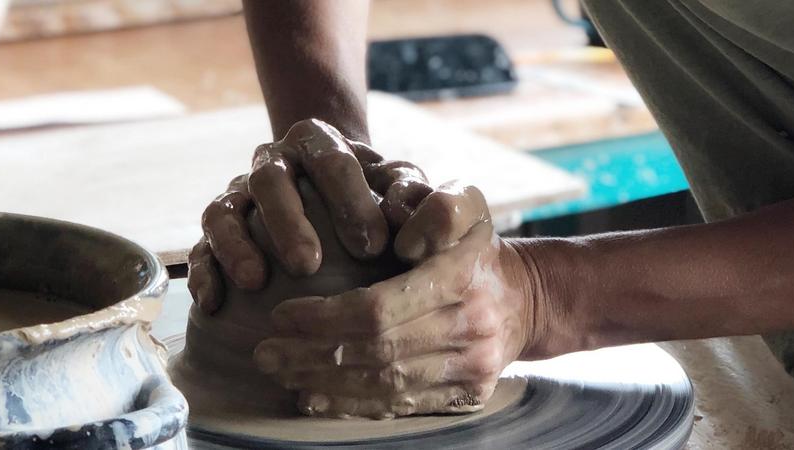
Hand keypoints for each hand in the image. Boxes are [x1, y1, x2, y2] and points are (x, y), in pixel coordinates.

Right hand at [188, 119, 434, 313]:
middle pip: (270, 182)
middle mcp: (271, 162)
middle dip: (288, 222)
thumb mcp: (396, 184)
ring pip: (225, 210)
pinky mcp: (217, 227)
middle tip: (308, 265)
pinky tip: (214, 302)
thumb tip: (405, 213)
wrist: (329, 188)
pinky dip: (204, 272)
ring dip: (237, 245)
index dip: (351, 200)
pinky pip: (201, 245)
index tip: (374, 246)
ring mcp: (239, 193)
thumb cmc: (372, 193)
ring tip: (255, 282)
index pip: (331, 161)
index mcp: (317, 142)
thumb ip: (409, 191)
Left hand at [250, 184, 541, 418]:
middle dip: (311, 355)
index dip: (323, 318)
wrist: (528, 300)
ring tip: (280, 373)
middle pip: (374, 353)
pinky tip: (313, 396)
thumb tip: (402, 241)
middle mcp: (468, 330)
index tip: (281, 314)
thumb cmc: (476, 247)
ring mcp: (470, 370)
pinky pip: (400, 407)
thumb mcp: (466, 204)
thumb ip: (437, 208)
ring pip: (383, 386)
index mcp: (460, 280)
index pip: (378, 309)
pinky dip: (351, 405)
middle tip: (264, 352)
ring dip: (324, 384)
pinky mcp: (465, 397)